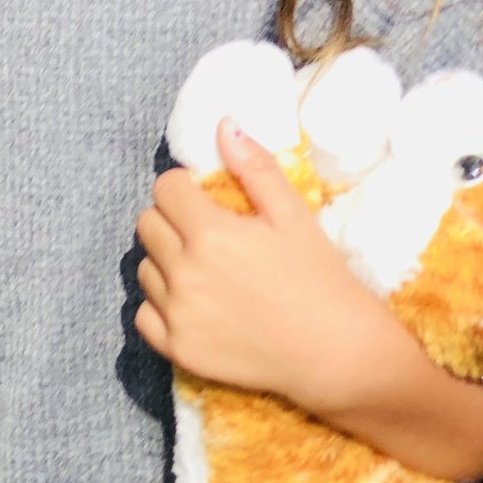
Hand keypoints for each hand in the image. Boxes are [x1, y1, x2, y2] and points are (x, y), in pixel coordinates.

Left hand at [133, 118, 400, 408]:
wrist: (339, 357)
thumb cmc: (321, 281)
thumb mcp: (295, 218)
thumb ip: (255, 170)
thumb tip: (224, 126)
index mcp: (210, 233)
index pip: (165, 189)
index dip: (185, 188)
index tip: (207, 199)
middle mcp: (183, 272)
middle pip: (148, 225)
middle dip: (173, 221)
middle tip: (209, 234)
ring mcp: (176, 313)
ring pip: (145, 268)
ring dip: (167, 262)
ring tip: (208, 272)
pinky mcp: (177, 348)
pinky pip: (143, 314)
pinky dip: (161, 305)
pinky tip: (196, 305)